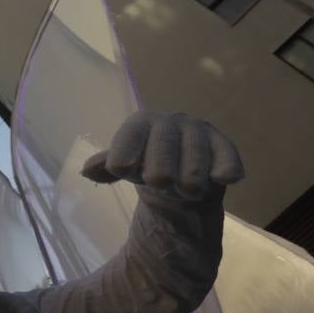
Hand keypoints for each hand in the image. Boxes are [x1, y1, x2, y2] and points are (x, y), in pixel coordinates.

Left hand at [81, 110, 244, 201]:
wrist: (181, 171)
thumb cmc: (146, 164)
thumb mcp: (124, 164)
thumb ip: (105, 166)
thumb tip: (87, 170)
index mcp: (142, 122)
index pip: (131, 135)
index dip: (124, 154)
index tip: (123, 171)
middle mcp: (171, 122)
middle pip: (163, 149)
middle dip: (160, 173)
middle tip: (160, 184)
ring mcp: (199, 132)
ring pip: (194, 161)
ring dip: (188, 183)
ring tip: (184, 191)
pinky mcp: (224, 146)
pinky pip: (226, 159)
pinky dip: (224, 169)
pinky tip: (220, 179)